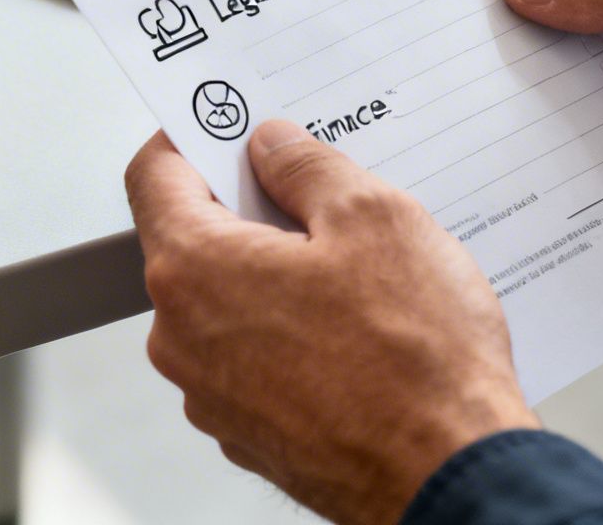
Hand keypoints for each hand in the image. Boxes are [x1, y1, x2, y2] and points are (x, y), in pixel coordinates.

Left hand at [125, 122, 535, 524]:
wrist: (449, 477)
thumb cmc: (416, 358)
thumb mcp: (374, 217)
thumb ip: (306, 167)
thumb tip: (273, 147)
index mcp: (195, 270)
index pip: (154, 177)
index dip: (189, 137)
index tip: (225, 125)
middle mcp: (183, 337)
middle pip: (195, 241)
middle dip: (252, 211)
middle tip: (320, 199)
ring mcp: (211, 395)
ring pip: (229, 304)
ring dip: (277, 277)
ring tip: (358, 277)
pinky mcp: (249, 433)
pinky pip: (254, 359)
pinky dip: (291, 334)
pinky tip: (357, 333)